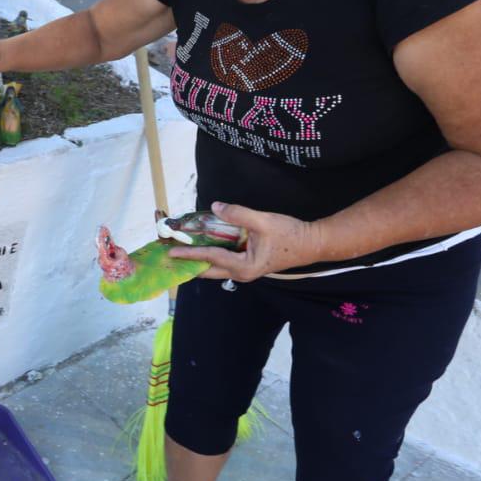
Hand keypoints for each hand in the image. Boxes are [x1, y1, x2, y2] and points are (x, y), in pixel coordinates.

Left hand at [168, 202, 325, 281]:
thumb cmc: (290, 234)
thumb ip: (239, 214)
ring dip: (197, 258)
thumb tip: (215, 207)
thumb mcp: (264, 221)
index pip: (210, 258)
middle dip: (188, 262)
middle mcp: (240, 273)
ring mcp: (243, 270)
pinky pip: (223, 261)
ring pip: (214, 267)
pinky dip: (210, 254)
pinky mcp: (247, 264)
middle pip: (207, 269)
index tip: (170, 252)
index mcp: (243, 267)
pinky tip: (200, 244)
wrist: (312, 244)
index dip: (190, 253)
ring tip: (179, 249)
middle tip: (168, 253)